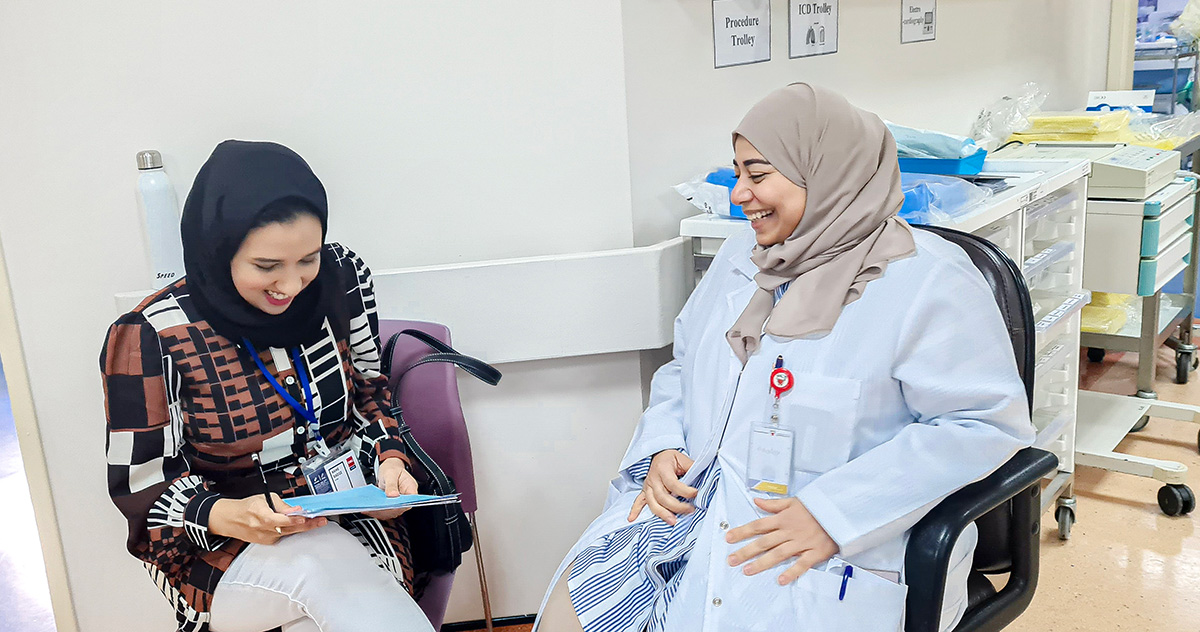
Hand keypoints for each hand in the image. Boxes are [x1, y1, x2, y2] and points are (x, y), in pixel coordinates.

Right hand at [208, 494, 326, 544]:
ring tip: (316, 522)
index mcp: (260, 514)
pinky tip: (298, 526)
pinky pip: (282, 536)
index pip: (278, 519)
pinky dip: (291, 531)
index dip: (292, 519)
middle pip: (287, 528)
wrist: (229, 520)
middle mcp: (262, 528)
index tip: (304, 516)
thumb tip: (296, 509)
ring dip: (302, 528)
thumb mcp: (264, 498)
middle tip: (321, 521)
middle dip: (306, 525)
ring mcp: (264, 537)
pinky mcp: (266, 542)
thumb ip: (281, 505)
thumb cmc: (246, 507)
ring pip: (287, 533)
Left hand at [363, 457, 417, 520]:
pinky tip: (369, 509)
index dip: (400, 505)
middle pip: (399, 508)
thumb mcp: (391, 473)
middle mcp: (406, 498)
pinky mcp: (390, 506)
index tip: (389, 505)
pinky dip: (376, 511)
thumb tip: (393, 495)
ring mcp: (398, 503)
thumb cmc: (392, 469)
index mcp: (411, 488)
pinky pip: (384, 511)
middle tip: (376, 507)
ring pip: (391, 512)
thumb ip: (392, 484)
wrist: (388, 468)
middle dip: (387, 509)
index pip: (409, 500)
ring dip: (380, 512)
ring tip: (370, 509)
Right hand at [627, 449, 697, 525]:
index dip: (685, 490)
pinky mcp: (645, 491)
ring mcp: (648, 486)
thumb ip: (692, 468)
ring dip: (662, 513)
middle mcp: (653, 478)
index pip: (673, 483)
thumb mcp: (683, 458)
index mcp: (663, 469)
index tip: (695, 493)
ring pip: (652, 503)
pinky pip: (638, 501)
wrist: (659, 455)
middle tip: (690, 510)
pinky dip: (635, 510)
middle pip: (662, 496)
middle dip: (677, 506)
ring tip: (673, 521)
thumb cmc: (671, 458)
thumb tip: (703, 478)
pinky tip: (632, 519)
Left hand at [726, 497, 838, 584]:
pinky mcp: (815, 552)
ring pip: (778, 554)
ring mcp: (802, 542)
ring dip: (762, 563)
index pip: (758, 525)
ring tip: (747, 571)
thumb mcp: (794, 501)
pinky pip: (802, 564)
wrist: (840, 511)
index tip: (728, 538)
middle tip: (731, 560)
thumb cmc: (817, 507)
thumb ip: (773, 503)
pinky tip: (780, 580)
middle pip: (764, 542)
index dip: (742, 531)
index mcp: (783, 518)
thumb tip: (756, 500)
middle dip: (746, 551)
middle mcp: (789, 531)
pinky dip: (792, 572)